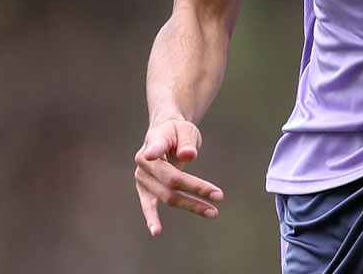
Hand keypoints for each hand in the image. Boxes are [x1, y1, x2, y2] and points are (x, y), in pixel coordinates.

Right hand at [134, 118, 224, 235]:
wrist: (164, 135)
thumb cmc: (177, 132)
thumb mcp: (186, 129)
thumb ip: (187, 142)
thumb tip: (189, 155)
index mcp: (154, 141)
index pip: (157, 147)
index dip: (155, 151)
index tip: (150, 154)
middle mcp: (144, 162)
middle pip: (171, 179)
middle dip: (196, 188)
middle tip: (220, 196)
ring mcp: (142, 178)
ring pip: (167, 195)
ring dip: (190, 205)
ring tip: (213, 212)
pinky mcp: (145, 191)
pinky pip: (149, 205)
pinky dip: (152, 218)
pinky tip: (157, 231)